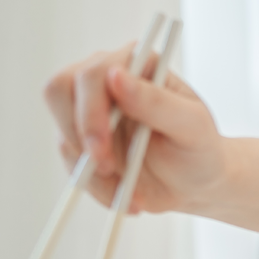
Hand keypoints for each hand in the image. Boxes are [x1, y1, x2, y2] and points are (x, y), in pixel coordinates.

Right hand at [43, 44, 225, 213]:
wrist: (194, 182)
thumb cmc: (199, 148)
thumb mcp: (192, 126)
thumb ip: (157, 101)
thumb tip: (117, 76)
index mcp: (138, 64)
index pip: (93, 72)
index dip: (90, 110)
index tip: (100, 146)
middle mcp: (107, 79)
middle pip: (59, 90)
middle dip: (79, 137)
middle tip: (107, 169)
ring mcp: (89, 109)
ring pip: (64, 133)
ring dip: (92, 171)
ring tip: (129, 189)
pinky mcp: (81, 140)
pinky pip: (71, 163)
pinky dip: (94, 185)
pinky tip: (123, 194)